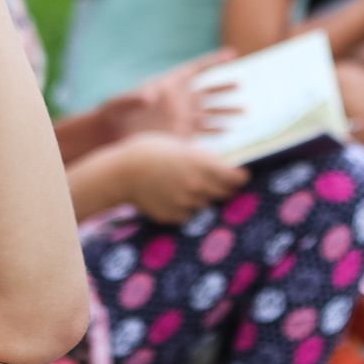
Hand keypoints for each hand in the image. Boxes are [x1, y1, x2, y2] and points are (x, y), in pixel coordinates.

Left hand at [99, 50, 240, 140]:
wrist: (111, 134)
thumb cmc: (114, 113)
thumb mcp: (122, 101)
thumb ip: (135, 97)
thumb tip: (148, 96)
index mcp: (169, 84)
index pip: (196, 69)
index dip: (214, 61)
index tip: (232, 55)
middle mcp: (180, 99)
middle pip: (208, 90)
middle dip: (224, 87)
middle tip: (240, 84)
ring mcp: (182, 117)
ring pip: (210, 112)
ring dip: (226, 111)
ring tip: (244, 111)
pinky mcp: (181, 134)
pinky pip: (204, 131)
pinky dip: (217, 130)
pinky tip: (229, 130)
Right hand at [119, 134, 248, 223]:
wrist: (120, 172)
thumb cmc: (150, 150)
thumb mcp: (180, 147)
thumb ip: (203, 159)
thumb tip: (223, 166)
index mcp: (202, 165)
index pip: (237, 178)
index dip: (241, 177)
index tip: (242, 176)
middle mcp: (197, 186)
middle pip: (225, 194)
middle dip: (225, 189)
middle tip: (221, 183)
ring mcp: (185, 204)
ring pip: (206, 205)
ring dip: (204, 199)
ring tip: (190, 188)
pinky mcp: (173, 217)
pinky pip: (188, 215)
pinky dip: (186, 209)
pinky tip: (174, 198)